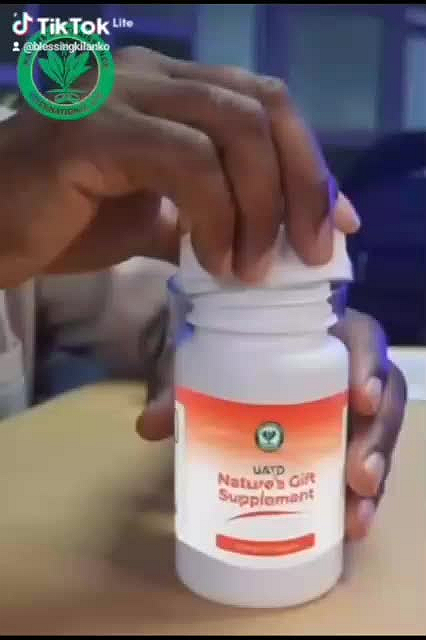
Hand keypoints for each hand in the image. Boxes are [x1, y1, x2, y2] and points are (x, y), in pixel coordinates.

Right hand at [0, 47, 358, 287]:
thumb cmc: (62, 221)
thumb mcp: (152, 218)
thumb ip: (205, 219)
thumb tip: (264, 246)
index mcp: (169, 88)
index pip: (264, 105)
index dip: (309, 163)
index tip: (335, 223)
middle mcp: (152, 73)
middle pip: (263, 107)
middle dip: (301, 186)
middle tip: (308, 253)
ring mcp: (123, 92)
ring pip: (234, 129)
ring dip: (261, 207)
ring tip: (253, 270)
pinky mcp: (98, 128)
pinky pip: (188, 163)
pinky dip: (216, 217)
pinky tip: (213, 262)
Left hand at [138, 308, 406, 539]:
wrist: (212, 372)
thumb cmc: (214, 355)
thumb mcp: (194, 361)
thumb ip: (174, 384)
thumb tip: (148, 425)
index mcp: (318, 335)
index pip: (361, 338)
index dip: (369, 365)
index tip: (360, 398)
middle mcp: (341, 371)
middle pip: (382, 398)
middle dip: (377, 438)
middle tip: (357, 475)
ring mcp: (343, 411)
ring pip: (377, 438)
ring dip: (373, 475)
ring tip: (354, 514)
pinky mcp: (336, 445)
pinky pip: (361, 469)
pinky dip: (357, 499)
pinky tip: (349, 526)